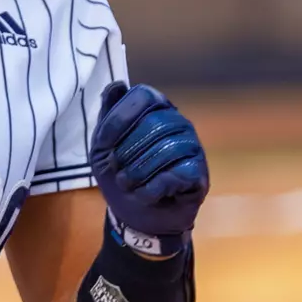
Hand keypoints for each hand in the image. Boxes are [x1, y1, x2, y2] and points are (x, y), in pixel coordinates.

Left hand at [89, 82, 209, 250]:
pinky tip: (146, 196)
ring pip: (165, 150)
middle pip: (152, 123)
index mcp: (155, 110)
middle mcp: (178, 122)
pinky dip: (151, 190)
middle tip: (117, 171)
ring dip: (136, 174)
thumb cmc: (121, 176)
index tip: (102, 144)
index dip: (119, 119)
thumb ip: (108, 115)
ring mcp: (192, 147)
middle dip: (125, 153)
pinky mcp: (199, 174)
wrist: (138, 217)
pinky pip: (175, 175)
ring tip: (128, 185)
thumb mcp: (102, 146)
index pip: (142, 95)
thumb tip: (118, 84)